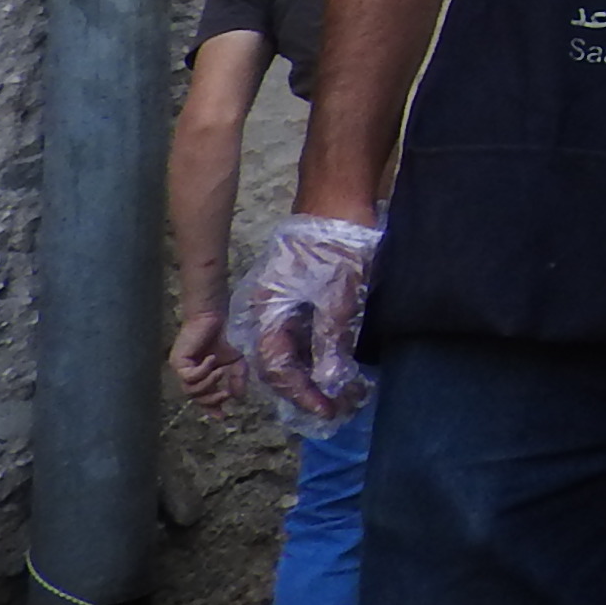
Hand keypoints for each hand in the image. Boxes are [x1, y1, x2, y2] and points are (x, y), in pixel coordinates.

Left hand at [170, 294, 246, 409]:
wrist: (212, 318)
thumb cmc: (222, 338)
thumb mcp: (236, 362)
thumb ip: (237, 379)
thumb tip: (239, 397)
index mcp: (202, 378)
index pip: (204, 399)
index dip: (212, 408)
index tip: (223, 416)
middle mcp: (189, 377)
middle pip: (196, 398)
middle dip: (212, 400)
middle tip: (226, 394)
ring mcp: (182, 370)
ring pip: (191, 390)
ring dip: (209, 384)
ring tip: (221, 371)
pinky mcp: (178, 362)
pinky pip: (190, 376)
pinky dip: (203, 371)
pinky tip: (212, 359)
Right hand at [239, 213, 384, 432]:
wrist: (338, 194)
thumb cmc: (337, 242)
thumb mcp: (339, 295)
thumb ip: (331, 341)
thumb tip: (328, 382)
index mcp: (267, 311)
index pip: (277, 368)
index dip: (301, 393)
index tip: (327, 410)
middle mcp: (265, 309)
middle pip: (278, 362)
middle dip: (305, 389)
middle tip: (336, 407)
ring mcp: (279, 300)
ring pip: (289, 348)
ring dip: (312, 372)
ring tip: (340, 392)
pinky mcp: (296, 292)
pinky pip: (299, 331)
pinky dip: (316, 350)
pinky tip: (336, 362)